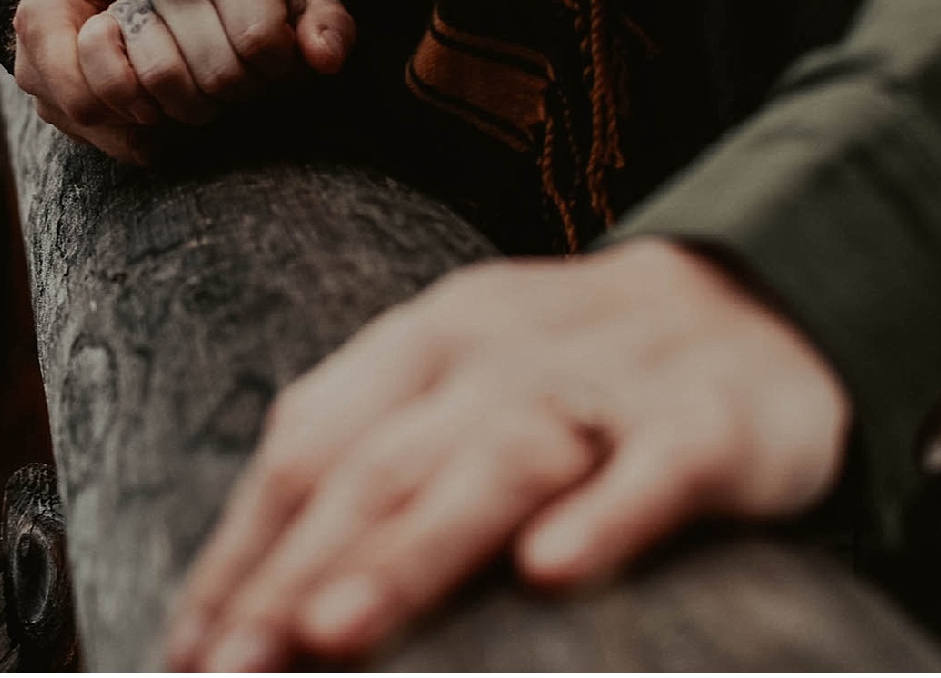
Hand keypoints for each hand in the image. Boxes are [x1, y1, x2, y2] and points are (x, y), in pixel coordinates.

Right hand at [14, 0, 351, 162]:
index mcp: (42, 24)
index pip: (78, 89)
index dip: (128, 85)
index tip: (172, 57)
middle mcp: (39, 72)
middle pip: (100, 120)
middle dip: (155, 101)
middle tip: (204, 73)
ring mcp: (57, 101)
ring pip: (119, 140)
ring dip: (166, 119)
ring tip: (200, 81)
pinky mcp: (82, 119)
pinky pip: (128, 144)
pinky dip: (163, 126)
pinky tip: (187, 93)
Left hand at [165, 239, 850, 670]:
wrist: (754, 299)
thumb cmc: (567, 378)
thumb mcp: (455, 392)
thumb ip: (365, 466)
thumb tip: (245, 596)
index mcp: (420, 346)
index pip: (306, 448)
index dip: (241, 552)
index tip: (186, 654)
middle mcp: (495, 355)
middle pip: (379, 464)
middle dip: (293, 572)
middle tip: (231, 669)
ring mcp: (602, 384)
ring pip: (494, 463)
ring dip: (409, 550)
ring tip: (333, 631)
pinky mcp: (708, 422)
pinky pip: (653, 469)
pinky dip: (603, 514)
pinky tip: (552, 571)